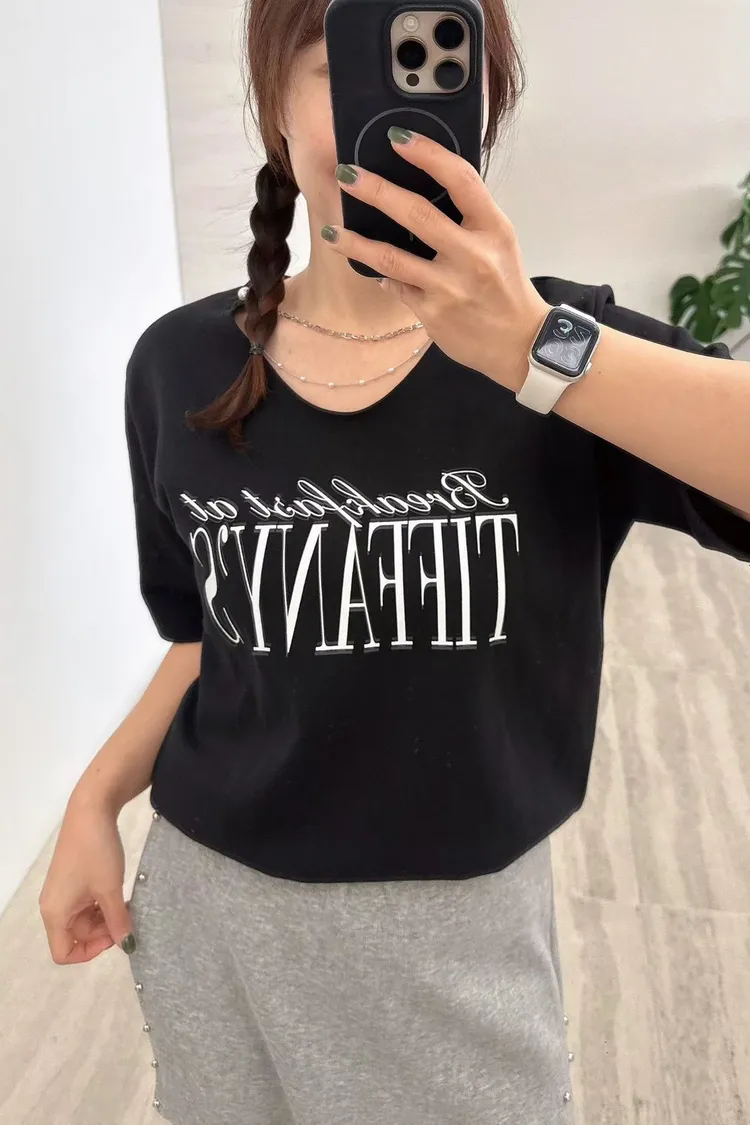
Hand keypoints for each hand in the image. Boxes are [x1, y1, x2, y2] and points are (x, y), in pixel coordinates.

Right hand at [39, 794, 135, 963]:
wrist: (91, 810)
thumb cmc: (97, 852)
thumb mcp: (110, 889)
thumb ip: (118, 921)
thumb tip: (126, 945)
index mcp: (55, 913)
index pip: (63, 952)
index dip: (90, 952)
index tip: (114, 935)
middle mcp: (53, 905)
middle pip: (76, 935)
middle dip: (103, 931)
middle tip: (128, 916)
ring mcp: (62, 891)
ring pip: (83, 919)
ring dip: (105, 916)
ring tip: (126, 902)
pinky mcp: (71, 878)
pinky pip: (85, 902)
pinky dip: (101, 902)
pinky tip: (119, 891)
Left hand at [323, 127, 550, 389]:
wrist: (519, 343)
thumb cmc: (505, 286)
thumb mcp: (499, 242)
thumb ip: (467, 216)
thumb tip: (420, 185)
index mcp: (493, 228)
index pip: (460, 179)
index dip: (427, 153)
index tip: (396, 137)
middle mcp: (472, 256)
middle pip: (416, 213)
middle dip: (375, 190)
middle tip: (346, 175)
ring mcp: (450, 287)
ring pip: (390, 257)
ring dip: (355, 242)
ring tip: (330, 231)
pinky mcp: (432, 313)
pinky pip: (395, 285)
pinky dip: (381, 275)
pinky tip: (369, 268)